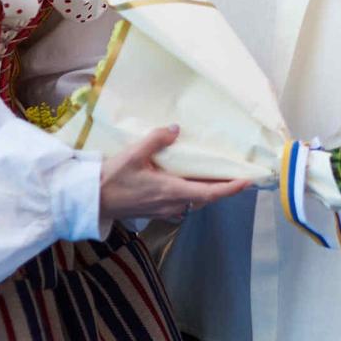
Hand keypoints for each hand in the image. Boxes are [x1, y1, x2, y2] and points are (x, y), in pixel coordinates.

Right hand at [99, 125, 254, 224]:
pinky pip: (182, 204)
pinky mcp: (156, 212)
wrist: (92, 200)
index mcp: (172, 191)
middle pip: (206, 198)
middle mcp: (173, 204)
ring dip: (206, 191)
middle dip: (222, 188)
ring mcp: (165, 211)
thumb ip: (157, 139)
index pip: (210, 192)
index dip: (231, 188)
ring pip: (194, 202)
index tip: (248, 181)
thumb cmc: (113, 179)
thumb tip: (176, 129)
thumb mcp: (134, 154)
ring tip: (216, 177)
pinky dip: (191, 193)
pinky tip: (188, 182)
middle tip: (236, 176)